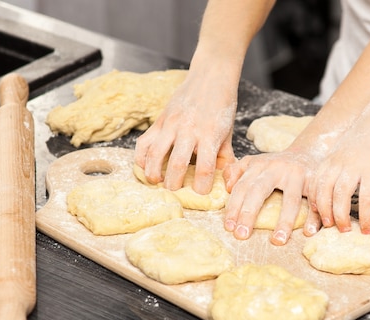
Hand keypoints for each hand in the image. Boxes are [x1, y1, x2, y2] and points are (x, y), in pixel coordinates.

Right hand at [134, 72, 236, 193]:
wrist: (210, 77)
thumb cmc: (221, 107)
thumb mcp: (228, 133)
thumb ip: (225, 157)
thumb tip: (225, 181)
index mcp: (210, 135)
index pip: (205, 167)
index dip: (201, 186)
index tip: (200, 192)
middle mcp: (189, 130)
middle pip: (178, 163)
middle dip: (174, 183)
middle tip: (174, 191)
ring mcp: (171, 124)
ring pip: (156, 153)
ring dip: (153, 172)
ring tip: (155, 181)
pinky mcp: (159, 120)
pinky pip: (144, 142)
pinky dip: (142, 156)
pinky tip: (145, 166)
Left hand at [223, 150, 321, 244]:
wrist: (310, 151)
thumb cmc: (277, 165)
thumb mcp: (256, 163)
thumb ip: (237, 171)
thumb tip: (227, 187)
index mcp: (259, 165)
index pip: (242, 187)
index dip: (234, 207)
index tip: (229, 227)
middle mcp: (277, 168)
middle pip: (260, 191)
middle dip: (249, 214)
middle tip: (241, 235)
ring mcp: (298, 174)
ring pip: (291, 200)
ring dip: (284, 221)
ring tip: (278, 241)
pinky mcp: (316, 181)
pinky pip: (316, 201)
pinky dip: (314, 218)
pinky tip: (309, 233)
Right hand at [307, 112, 369, 235]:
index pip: (368, 199)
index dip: (366, 219)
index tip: (367, 231)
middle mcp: (352, 164)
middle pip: (341, 195)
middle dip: (341, 216)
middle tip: (344, 231)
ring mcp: (336, 160)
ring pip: (324, 188)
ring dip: (324, 208)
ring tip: (329, 223)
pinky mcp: (327, 158)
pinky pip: (315, 179)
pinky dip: (314, 195)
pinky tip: (317, 208)